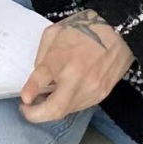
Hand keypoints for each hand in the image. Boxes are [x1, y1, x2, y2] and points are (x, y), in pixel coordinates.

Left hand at [20, 10, 134, 123]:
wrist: (118, 33)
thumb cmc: (83, 28)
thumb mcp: (53, 33)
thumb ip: (42, 55)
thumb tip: (38, 74)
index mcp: (61, 58)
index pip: (42, 79)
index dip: (30, 91)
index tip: (24, 98)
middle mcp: (77, 78)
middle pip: (56, 108)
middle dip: (37, 115)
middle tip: (26, 110)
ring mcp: (91, 89)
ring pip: (67, 111)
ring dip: (50, 111)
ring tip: (40, 102)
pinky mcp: (102, 94)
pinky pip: (79, 106)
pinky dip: (66, 105)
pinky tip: (59, 97)